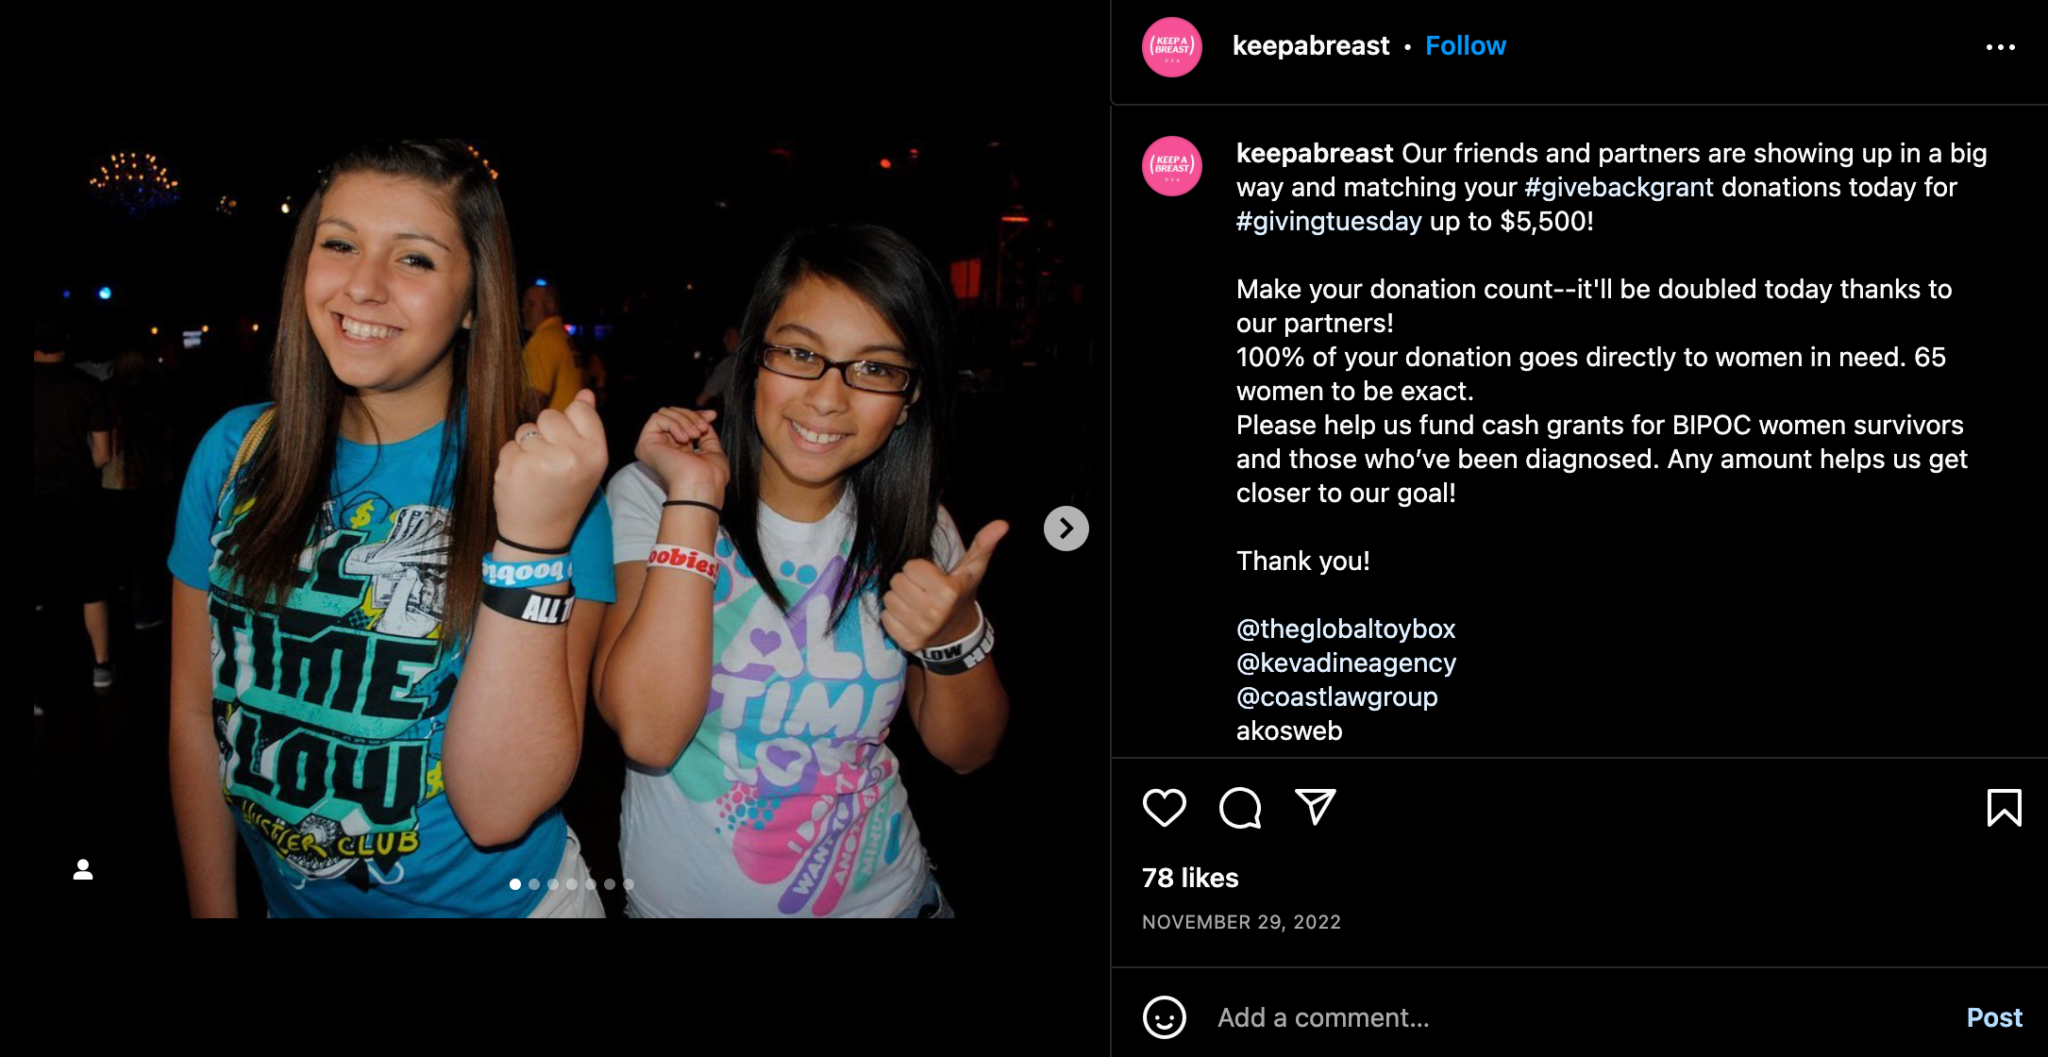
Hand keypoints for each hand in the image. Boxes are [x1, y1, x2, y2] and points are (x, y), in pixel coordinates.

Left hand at [494, 389, 607, 549]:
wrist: (539, 535)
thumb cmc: (565, 495)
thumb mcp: (587, 463)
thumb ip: (587, 427)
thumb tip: (585, 393)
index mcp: (595, 453)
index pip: (579, 409)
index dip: (570, 423)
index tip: (568, 444)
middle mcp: (571, 455)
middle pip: (550, 415)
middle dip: (545, 432)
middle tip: (550, 460)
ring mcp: (540, 461)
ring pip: (526, 428)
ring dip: (527, 445)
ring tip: (535, 471)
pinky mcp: (513, 467)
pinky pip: (509, 445)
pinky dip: (512, 459)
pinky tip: (521, 478)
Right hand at [635, 406, 726, 499]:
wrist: (702, 486)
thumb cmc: (710, 477)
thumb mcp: (713, 449)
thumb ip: (706, 433)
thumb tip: (706, 415)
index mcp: (677, 451)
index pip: (682, 422)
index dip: (696, 415)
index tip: (711, 416)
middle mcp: (662, 447)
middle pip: (673, 414)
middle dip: (692, 416)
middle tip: (702, 428)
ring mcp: (652, 446)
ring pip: (665, 413)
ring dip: (685, 420)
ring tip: (695, 435)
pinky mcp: (645, 443)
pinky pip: (657, 418)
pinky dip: (674, 424)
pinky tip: (684, 439)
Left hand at [881, 520, 1007, 652]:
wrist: (959, 633)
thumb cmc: (962, 594)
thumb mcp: (973, 569)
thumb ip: (984, 544)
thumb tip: (1002, 523)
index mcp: (948, 591)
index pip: (911, 566)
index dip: (919, 569)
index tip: (930, 577)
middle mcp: (934, 612)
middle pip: (897, 581)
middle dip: (907, 582)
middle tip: (921, 589)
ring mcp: (920, 630)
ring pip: (889, 599)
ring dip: (898, 598)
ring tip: (915, 602)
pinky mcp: (908, 642)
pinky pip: (885, 618)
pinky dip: (893, 616)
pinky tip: (908, 616)